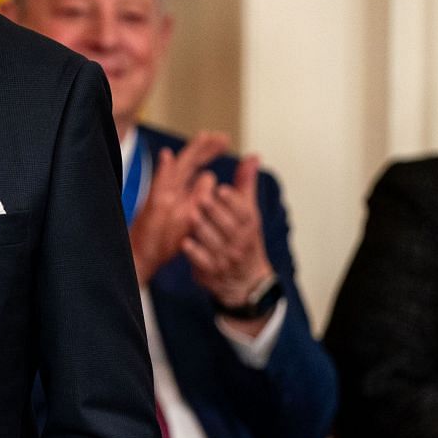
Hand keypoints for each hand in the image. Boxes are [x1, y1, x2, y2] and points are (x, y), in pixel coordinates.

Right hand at [130, 133, 227, 278]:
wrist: (143, 255)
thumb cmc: (162, 240)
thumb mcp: (188, 218)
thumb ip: (197, 196)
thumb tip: (209, 176)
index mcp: (181, 192)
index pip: (197, 165)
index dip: (209, 151)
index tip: (223, 140)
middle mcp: (171, 190)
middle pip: (190, 162)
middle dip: (206, 147)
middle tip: (222, 136)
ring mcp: (161, 196)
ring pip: (177, 169)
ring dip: (190, 152)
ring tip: (204, 137)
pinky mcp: (152, 205)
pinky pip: (158, 185)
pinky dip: (163, 170)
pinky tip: (166, 156)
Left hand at [181, 152, 272, 318]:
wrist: (246, 281)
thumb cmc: (244, 239)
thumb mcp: (249, 212)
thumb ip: (246, 184)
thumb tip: (253, 156)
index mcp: (249, 226)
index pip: (243, 212)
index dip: (232, 201)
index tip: (221, 189)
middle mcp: (239, 242)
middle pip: (227, 226)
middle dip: (214, 212)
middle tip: (201, 198)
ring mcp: (226, 258)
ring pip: (213, 242)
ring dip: (202, 229)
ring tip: (190, 215)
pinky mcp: (211, 272)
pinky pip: (203, 262)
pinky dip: (194, 253)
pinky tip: (185, 242)